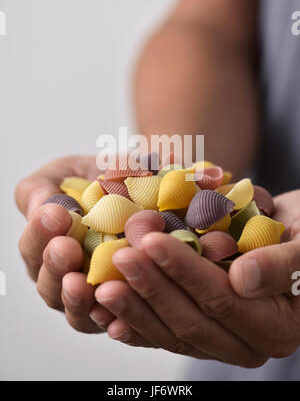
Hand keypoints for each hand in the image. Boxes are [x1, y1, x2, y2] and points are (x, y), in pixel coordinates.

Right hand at [15, 156, 115, 332]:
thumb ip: (42, 186)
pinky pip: (111, 323)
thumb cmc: (100, 183)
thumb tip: (38, 206)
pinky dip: (109, 318)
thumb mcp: (67, 174)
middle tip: (66, 247)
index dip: (39, 233)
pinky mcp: (118, 312)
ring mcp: (89, 298)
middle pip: (47, 282)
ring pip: (73, 309)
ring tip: (80, 283)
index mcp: (46, 245)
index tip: (55, 214)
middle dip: (54, 264)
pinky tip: (112, 307)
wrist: (144, 193)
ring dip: (74, 297)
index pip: (33, 246)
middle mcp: (63, 276)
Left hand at [93, 192, 299, 365]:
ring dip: (136, 307)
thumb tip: (242, 279)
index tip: (150, 243)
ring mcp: (221, 339)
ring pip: (173, 331)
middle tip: (118, 258)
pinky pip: (165, 333)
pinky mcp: (201, 329)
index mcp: (275, 325)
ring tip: (102, 285)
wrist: (296, 237)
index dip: (184, 272)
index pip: (222, 299)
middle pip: (191, 319)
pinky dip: (135, 323)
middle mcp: (246, 341)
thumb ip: (282, 266)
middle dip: (152, 288)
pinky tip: (106, 314)